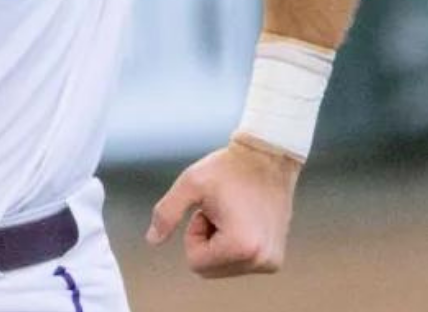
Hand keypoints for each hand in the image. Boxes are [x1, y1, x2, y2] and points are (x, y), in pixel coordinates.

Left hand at [145, 136, 302, 277]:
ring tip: (234, 213)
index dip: (194, 233)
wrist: (269, 158)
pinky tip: (244, 218)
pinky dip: (234, 245)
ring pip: (223, 268)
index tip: (209, 209)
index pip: (195, 263)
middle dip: (207, 241)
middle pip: (209, 270)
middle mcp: (261, 261)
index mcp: (241, 247)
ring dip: (220, 242)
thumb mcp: (190, 184)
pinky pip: (238, 263)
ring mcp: (270, 262)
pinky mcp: (274, 259)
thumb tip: (152, 240)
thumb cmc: (229, 168)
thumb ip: (166, 213)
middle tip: (222, 210)